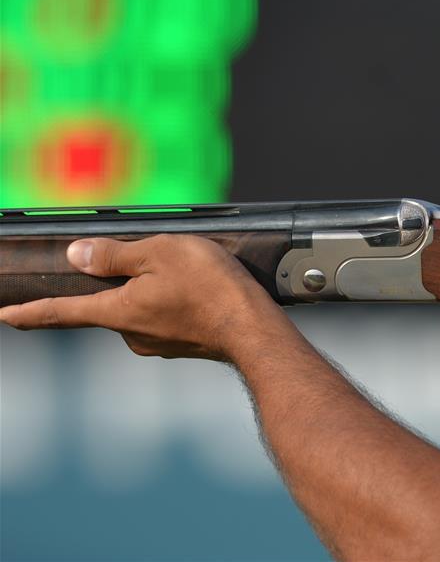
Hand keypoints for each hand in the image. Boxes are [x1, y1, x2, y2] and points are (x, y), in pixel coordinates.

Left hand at [0, 235, 289, 361]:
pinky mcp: (182, 346)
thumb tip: (76, 256)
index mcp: (117, 311)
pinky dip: (174, 305)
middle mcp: (131, 334)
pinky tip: (200, 293)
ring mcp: (158, 343)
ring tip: (190, 275)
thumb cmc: (211, 288)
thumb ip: (114, 255)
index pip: (61, 312)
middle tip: (153, 264)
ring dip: (152, 293)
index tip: (5, 315)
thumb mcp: (159, 253)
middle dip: (119, 286)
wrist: (255, 330)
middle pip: (109, 305)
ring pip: (140, 311)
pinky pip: (165, 320)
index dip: (29, 312)